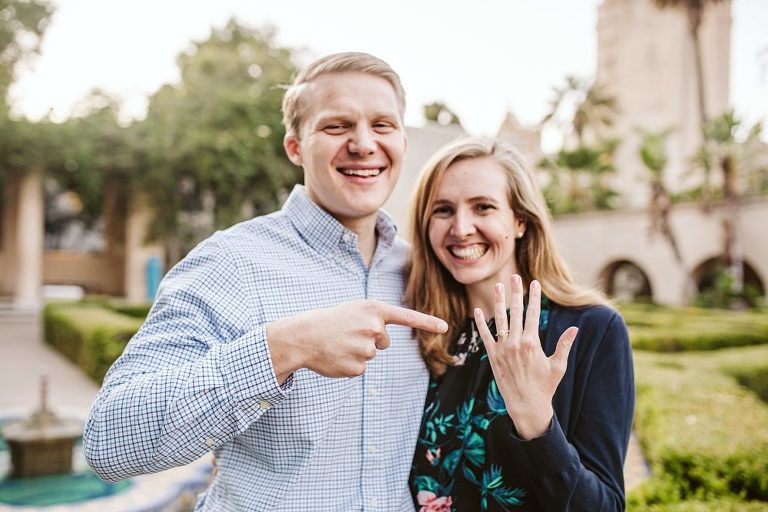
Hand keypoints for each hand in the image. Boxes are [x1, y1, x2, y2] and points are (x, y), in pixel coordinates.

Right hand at [267, 299, 447, 381]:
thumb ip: (373, 322)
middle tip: (346, 335)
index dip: (427, 322)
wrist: (303, 337)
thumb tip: (381, 344)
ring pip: (371, 355)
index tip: (446, 327)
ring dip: (356, 352)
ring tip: (338, 344)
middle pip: (384, 342)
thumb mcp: (353, 312)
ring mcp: (367, 349)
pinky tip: (336, 357)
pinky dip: (349, 365)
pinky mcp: (359, 367)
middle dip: (369, 341)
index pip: (407, 316)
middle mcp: (374, 327)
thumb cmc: (328, 322)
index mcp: (373, 310)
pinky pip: (361, 368)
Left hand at [474, 275, 577, 439]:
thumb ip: (564, 345)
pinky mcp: (492, 356)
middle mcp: (516, 343)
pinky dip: (480, 323)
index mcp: (533, 343)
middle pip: (516, 312)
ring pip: (499, 320)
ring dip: (498, 302)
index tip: (534, 283)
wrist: (526, 405)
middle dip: (516, 293)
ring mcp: (502, 349)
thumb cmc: (545, 386)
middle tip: (514, 277)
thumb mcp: (558, 366)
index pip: (533, 314)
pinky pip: (485, 336)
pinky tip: (477, 310)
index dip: (534, 297)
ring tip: (497, 286)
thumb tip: (575, 328)